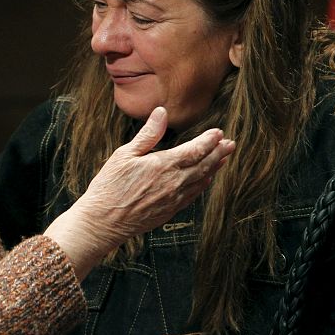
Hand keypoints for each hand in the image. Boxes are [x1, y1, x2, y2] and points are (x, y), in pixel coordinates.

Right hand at [45, 107, 234, 278]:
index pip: (195, 149)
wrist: (103, 221)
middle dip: (219, 152)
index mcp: (163, 165)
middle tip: (231, 144)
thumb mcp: (124, 155)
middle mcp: (174, 182)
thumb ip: (148, 135)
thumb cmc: (109, 186)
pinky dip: (203, 185)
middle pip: (204, 165)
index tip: (218, 132)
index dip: (209, 140)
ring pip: (201, 180)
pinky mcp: (170, 211)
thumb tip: (162, 113)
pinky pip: (193, 195)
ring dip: (214, 168)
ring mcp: (174, 199)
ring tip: (224, 158)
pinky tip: (206, 180)